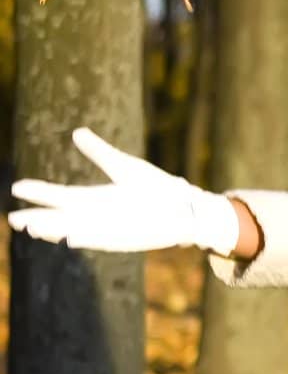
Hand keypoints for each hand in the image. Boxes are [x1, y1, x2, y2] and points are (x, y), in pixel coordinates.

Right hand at [8, 128, 241, 254]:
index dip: (38, 193)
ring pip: (76, 231)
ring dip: (56, 232)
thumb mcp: (124, 166)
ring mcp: (111, 228)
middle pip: (61, 218)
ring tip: (34, 229)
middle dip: (38, 219)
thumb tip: (76, 133)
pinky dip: (87, 240)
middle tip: (13, 220)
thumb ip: (99, 152)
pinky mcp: (127, 238)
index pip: (60, 196)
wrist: (184, 208)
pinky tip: (71, 239)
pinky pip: (102, 241)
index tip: (16, 188)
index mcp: (94, 198)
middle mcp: (98, 216)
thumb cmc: (155, 187)